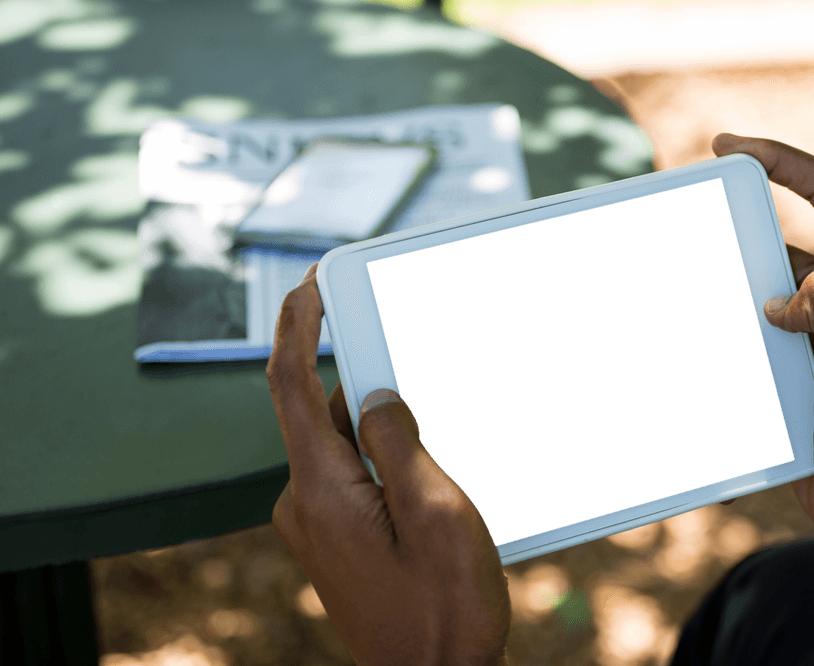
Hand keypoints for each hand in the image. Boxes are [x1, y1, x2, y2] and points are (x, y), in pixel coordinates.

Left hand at [267, 264, 510, 665]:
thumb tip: (376, 393)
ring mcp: (317, 527)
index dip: (295, 325)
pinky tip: (431, 479)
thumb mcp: (436, 513)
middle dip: (371, 382)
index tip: (311, 282)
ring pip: (346, 447)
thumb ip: (399, 442)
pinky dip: (385, 461)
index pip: (289, 384)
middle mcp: (305, 505)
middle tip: (424, 372)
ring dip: (387, 430)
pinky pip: (354, 478)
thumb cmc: (444, 611)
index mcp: (322, 492)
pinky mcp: (336, 542)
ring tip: (443, 453)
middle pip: (327, 412)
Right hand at [712, 135, 813, 552]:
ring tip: (681, 268)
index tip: (732, 147)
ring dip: (730, 269)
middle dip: (743, 213)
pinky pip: (758, 320)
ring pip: (767, 277)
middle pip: (791, 229)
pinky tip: (696, 323)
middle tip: (691, 206)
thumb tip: (786, 290)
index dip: (785, 160)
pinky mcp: (798, 360)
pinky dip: (729, 313)